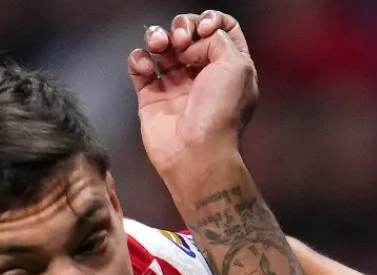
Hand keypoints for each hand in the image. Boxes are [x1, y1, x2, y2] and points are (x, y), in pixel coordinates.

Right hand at [130, 10, 255, 176]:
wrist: (196, 153)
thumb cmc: (221, 113)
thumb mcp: (236, 65)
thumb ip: (218, 37)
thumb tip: (193, 40)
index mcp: (230, 66)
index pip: (221, 27)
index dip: (210, 19)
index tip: (203, 29)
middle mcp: (203, 73)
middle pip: (188, 32)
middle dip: (181, 26)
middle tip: (181, 41)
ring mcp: (176, 84)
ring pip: (161, 45)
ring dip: (157, 36)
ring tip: (159, 46)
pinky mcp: (151, 95)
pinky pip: (139, 65)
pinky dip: (139, 59)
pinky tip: (147, 68)